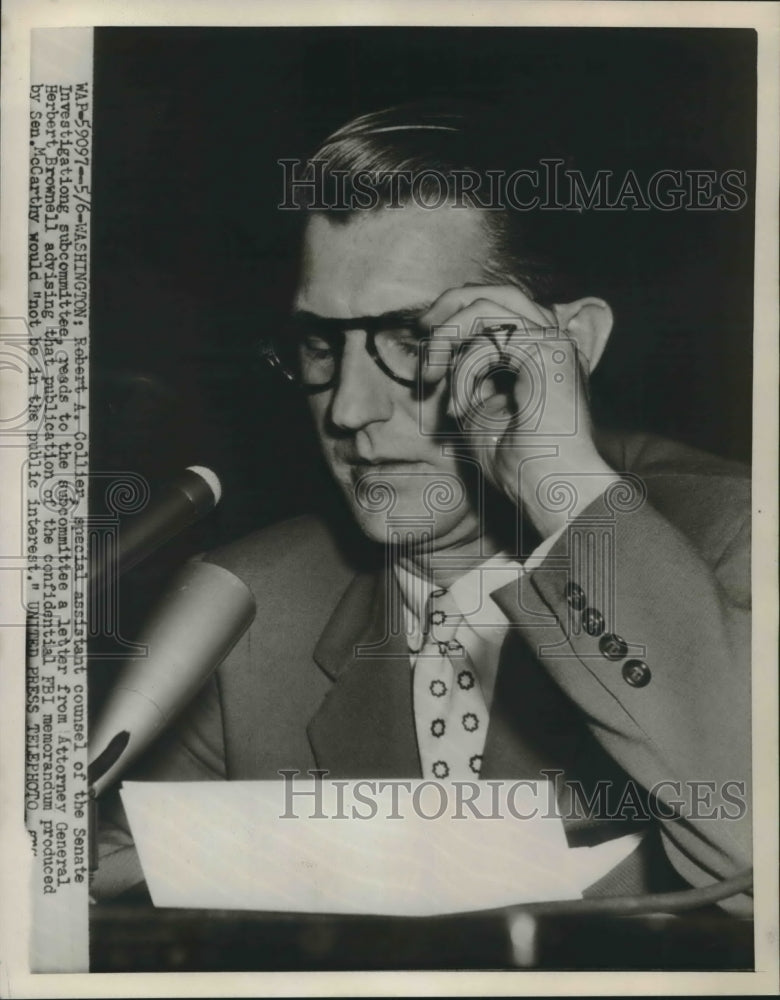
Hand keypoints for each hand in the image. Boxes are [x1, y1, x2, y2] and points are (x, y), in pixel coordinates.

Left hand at [419, 284, 620, 536]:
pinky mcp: (545, 350)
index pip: (499, 311)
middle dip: (450, 304)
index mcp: (540, 354)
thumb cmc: (517, 462)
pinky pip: (487, 340)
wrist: (546, 488)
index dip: (456, 319)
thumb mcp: (477, 411)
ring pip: (489, 303)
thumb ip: (466, 376)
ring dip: (448, 335)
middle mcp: (551, 342)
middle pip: (498, 292)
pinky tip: (460, 406)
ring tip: (430, 373)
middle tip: (422, 328)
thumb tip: (441, 354)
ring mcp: (553, 342)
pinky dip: (463, 371)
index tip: (428, 353)